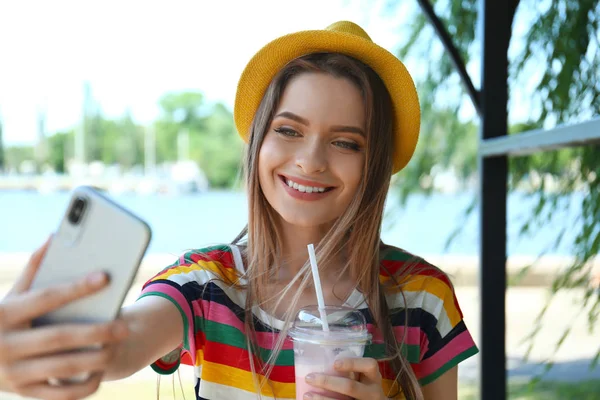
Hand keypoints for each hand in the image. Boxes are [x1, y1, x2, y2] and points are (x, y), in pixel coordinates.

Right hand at [0, 237, 129, 399]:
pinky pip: (59, 393)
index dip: (76, 287)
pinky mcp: (22, 393)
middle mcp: (6, 344)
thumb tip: (54, 236)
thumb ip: (34, 270)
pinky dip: (83, 384)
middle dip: (96, 331)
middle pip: (60, 336)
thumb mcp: (12, 296)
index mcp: (5, 314)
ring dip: (95, 358)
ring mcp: (13, 373)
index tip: (106, 276)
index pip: (46, 298)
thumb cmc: (4, 319)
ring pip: (62, 367)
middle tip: (125, 326)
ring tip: (118, 346)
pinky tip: (102, 371)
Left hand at [304, 357, 385, 399]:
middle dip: (327, 382)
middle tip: (310, 377)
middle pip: (350, 387)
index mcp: (374, 377)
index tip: (335, 363)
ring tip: (307, 395)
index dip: (352, 363)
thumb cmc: (365, 386)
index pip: (369, 365)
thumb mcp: (365, 378)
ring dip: (322, 399)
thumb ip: (353, 371)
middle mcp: (372, 392)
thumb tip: (324, 358)